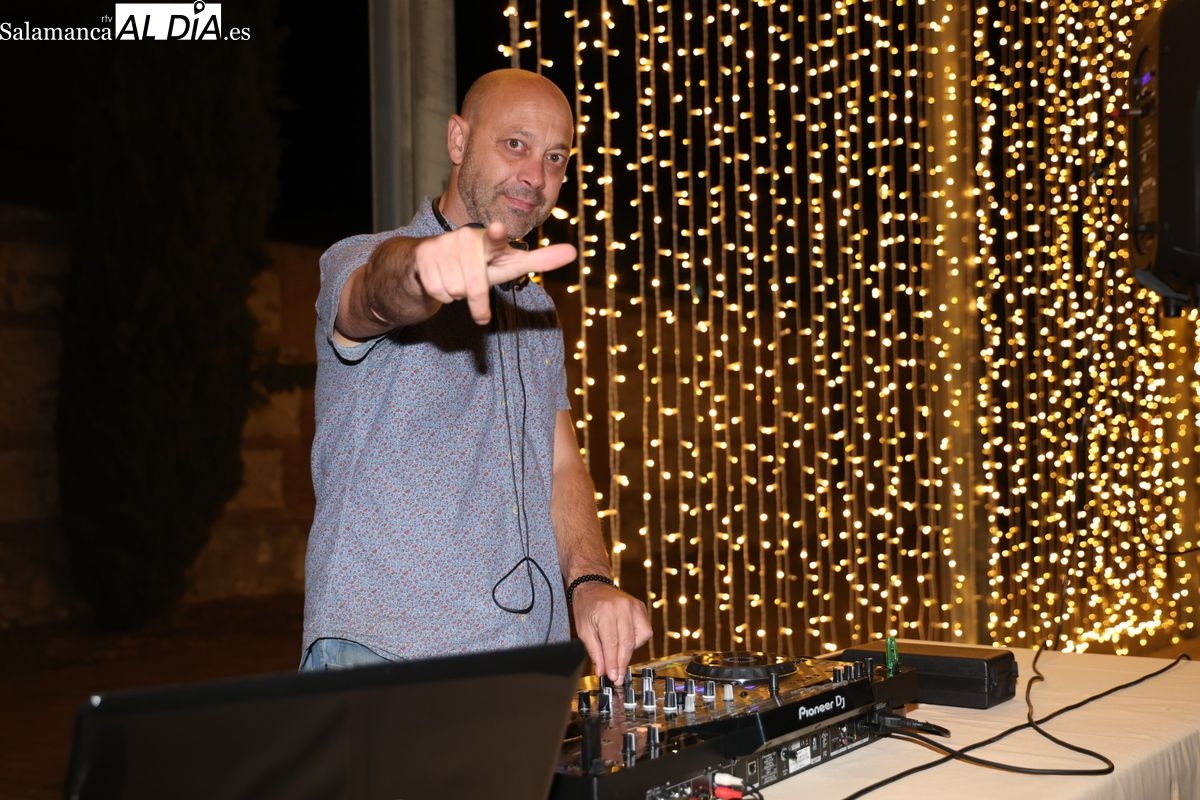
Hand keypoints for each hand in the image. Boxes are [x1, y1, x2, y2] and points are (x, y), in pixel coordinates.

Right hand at [414, 221, 576, 324]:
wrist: (430, 264)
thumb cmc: (479, 264)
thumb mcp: (508, 264)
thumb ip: (539, 260)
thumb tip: (574, 252)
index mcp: (489, 241)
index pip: (495, 241)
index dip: (496, 236)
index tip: (497, 229)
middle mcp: (466, 239)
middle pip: (475, 286)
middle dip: (476, 301)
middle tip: (475, 297)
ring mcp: (442, 246)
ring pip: (457, 291)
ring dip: (458, 294)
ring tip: (456, 280)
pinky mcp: (423, 257)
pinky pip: (439, 292)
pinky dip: (442, 295)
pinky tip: (440, 279)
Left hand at [570, 582, 652, 684]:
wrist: (593, 586)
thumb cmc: (586, 607)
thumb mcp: (584, 630)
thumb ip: (594, 651)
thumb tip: (602, 671)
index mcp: (605, 612)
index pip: (612, 643)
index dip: (613, 663)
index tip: (613, 677)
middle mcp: (622, 607)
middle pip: (627, 643)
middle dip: (622, 663)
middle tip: (617, 677)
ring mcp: (634, 606)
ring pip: (640, 637)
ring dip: (630, 650)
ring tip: (618, 652)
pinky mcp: (641, 607)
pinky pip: (645, 630)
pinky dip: (636, 640)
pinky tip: (625, 639)